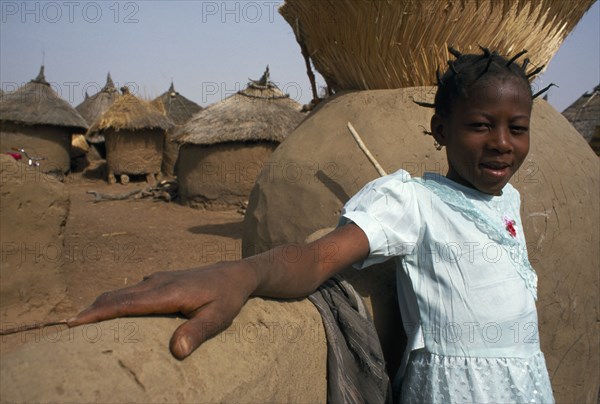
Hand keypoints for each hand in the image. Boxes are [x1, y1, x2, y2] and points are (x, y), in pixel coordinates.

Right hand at [67, 262, 256, 358]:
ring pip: (122, 291)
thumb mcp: (219, 317)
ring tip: (82, 323)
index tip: (74, 323)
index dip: (99, 313)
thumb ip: (198, 332)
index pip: (126, 303)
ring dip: (101, 304)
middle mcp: (158, 282)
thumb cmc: (228, 298)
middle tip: (68, 328)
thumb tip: (176, 352)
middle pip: (117, 295)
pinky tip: (111, 313)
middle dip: (91, 310)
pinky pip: (131, 291)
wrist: (236, 274)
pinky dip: (115, 300)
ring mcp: (158, 279)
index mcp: (168, 292)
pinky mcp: (161, 280)